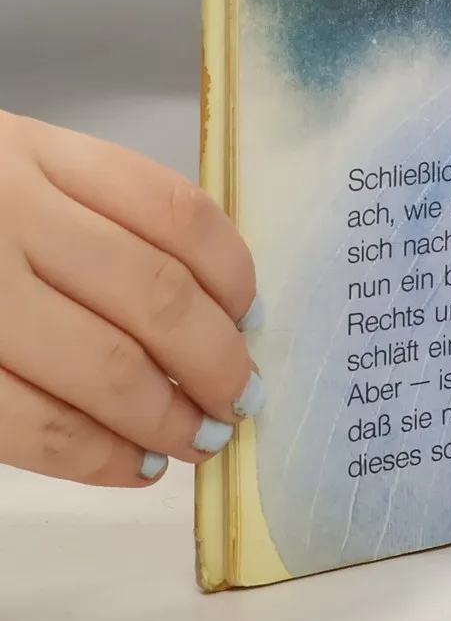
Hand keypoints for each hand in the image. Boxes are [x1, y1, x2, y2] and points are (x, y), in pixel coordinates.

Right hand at [0, 110, 259, 486]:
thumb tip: (217, 304)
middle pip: (154, 297)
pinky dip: (98, 457)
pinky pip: (33, 425)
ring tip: (200, 439)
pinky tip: (132, 465)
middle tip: (242, 397)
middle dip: (216, 362)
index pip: (175, 212)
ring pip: (105, 367)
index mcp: (36, 154)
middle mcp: (5, 218)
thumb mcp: (14, 166)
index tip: (255, 318)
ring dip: (169, 418)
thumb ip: (100, 213)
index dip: (233, 275)